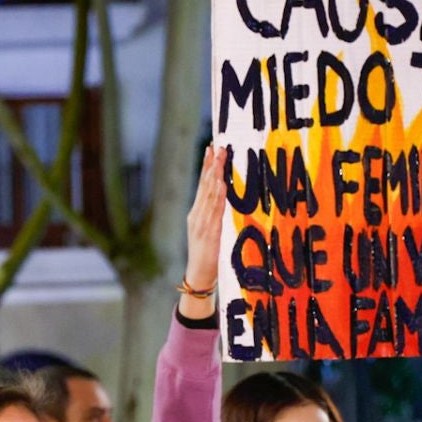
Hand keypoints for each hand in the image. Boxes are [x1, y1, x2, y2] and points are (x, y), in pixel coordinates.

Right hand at [181, 144, 230, 316]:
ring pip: (209, 194)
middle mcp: (196, 216)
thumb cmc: (206, 255)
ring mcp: (201, 224)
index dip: (206, 166)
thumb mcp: (208, 231)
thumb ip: (214, 215)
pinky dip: (217, 197)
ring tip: (220, 158)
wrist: (199, 275)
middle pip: (204, 186)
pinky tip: (221, 185)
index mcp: (196, 214)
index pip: (201, 185)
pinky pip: (214, 211)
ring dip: (215, 175)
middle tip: (218, 146)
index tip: (211, 148)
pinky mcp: (208, 233)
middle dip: (212, 165)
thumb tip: (225, 198)